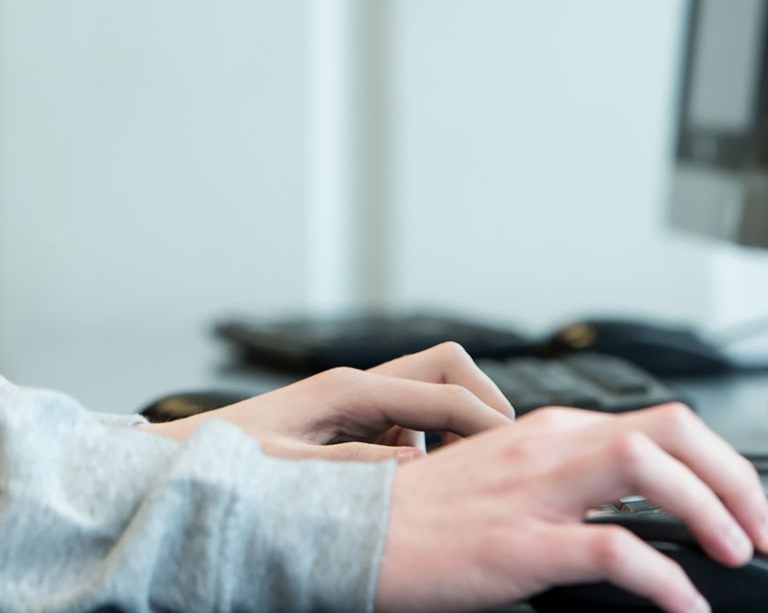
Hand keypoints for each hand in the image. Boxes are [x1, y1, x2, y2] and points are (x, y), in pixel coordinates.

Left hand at [138, 342, 514, 461]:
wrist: (169, 466)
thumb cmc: (216, 466)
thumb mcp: (284, 471)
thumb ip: (352, 466)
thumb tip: (414, 465)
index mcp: (346, 391)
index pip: (444, 392)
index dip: (485, 421)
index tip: (513, 452)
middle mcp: (356, 387)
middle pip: (448, 370)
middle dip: (483, 403)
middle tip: (499, 452)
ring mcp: (354, 402)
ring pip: (433, 393)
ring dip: (458, 425)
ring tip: (465, 473)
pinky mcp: (350, 422)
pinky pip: (410, 421)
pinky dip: (431, 444)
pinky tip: (419, 483)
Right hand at [374, 402, 767, 612]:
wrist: (347, 533)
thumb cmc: (426, 518)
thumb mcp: (511, 483)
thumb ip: (574, 485)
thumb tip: (644, 516)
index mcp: (554, 431)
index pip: (665, 424)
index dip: (723, 462)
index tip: (751, 505)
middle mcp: (553, 447)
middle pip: (673, 432)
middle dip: (736, 477)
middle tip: (767, 529)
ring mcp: (536, 493)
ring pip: (649, 470)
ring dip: (711, 509)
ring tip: (739, 553)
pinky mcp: (518, 545)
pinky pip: (611, 551)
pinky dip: (662, 579)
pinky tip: (683, 604)